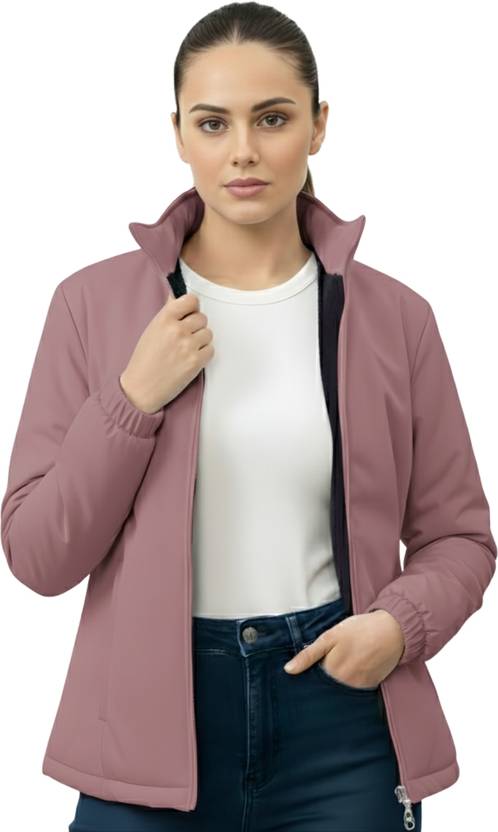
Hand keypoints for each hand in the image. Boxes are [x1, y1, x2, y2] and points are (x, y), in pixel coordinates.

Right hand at [120, 291, 214, 413]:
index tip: (189, 312)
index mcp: (164, 319)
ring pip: (208, 333)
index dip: (192, 306)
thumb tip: (178, 297)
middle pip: (202, 317)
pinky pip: (210, 350)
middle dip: (196, 326)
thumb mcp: (151, 330)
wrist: (141, 388)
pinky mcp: (196, 362)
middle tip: (185, 336)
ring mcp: (188, 346)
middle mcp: (177, 330)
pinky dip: (203, 354)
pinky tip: (190, 359)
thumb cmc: (144, 360)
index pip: (191, 300)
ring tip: (186, 349)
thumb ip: (168, 314)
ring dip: (201, 340)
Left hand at [283, 609, 404, 687]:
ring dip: (339, 680)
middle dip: (324, 677)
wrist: (392, 630)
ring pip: (340, 689)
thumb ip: (308, 654)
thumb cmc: (360, 629)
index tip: (310, 668)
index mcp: (331, 670)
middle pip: (326, 686)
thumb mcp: (330, 636)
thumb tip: (288, 670)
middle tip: (334, 659)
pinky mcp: (371, 687)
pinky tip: (356, 667)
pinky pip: (355, 690)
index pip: (313, 680)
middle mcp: (344, 683)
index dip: (309, 673)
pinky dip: (352, 681)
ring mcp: (359, 687)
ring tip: (347, 661)